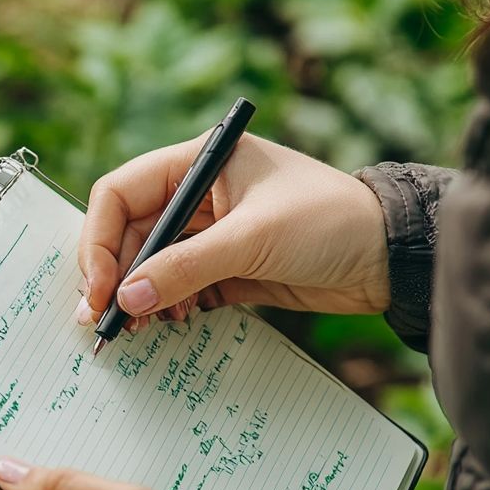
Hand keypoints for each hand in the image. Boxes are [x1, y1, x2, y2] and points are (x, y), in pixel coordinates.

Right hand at [76, 133, 388, 328]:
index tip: (101, 286)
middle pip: (127, 233)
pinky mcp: (224, 268)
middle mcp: (197, 194)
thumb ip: (184, 268)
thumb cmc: (331, 222)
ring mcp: (209, 232)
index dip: (99, 239)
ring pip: (148, 264)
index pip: (120, 193)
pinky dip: (164, 306)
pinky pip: (174, 287)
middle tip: (104, 320)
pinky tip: (170, 322)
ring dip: (137, 296)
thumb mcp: (253, 239)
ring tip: (139, 327)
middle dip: (114, 276)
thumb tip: (128, 299)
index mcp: (199, 161)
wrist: (390, 257)